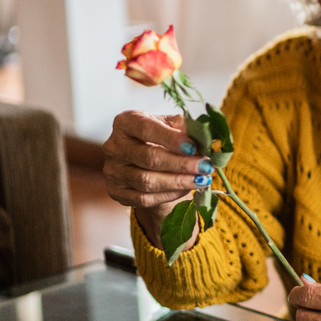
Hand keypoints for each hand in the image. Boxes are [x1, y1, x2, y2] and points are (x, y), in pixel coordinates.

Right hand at [103, 110, 213, 244]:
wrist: (147, 162)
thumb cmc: (163, 138)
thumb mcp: (173, 126)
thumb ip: (186, 128)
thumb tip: (206, 138)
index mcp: (126, 122)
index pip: (146, 128)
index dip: (170, 138)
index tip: (193, 147)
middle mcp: (114, 146)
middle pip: (149, 157)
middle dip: (181, 164)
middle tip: (205, 167)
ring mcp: (113, 171)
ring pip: (147, 181)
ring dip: (179, 182)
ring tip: (202, 180)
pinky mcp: (116, 191)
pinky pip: (144, 199)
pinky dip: (169, 195)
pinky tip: (186, 189)